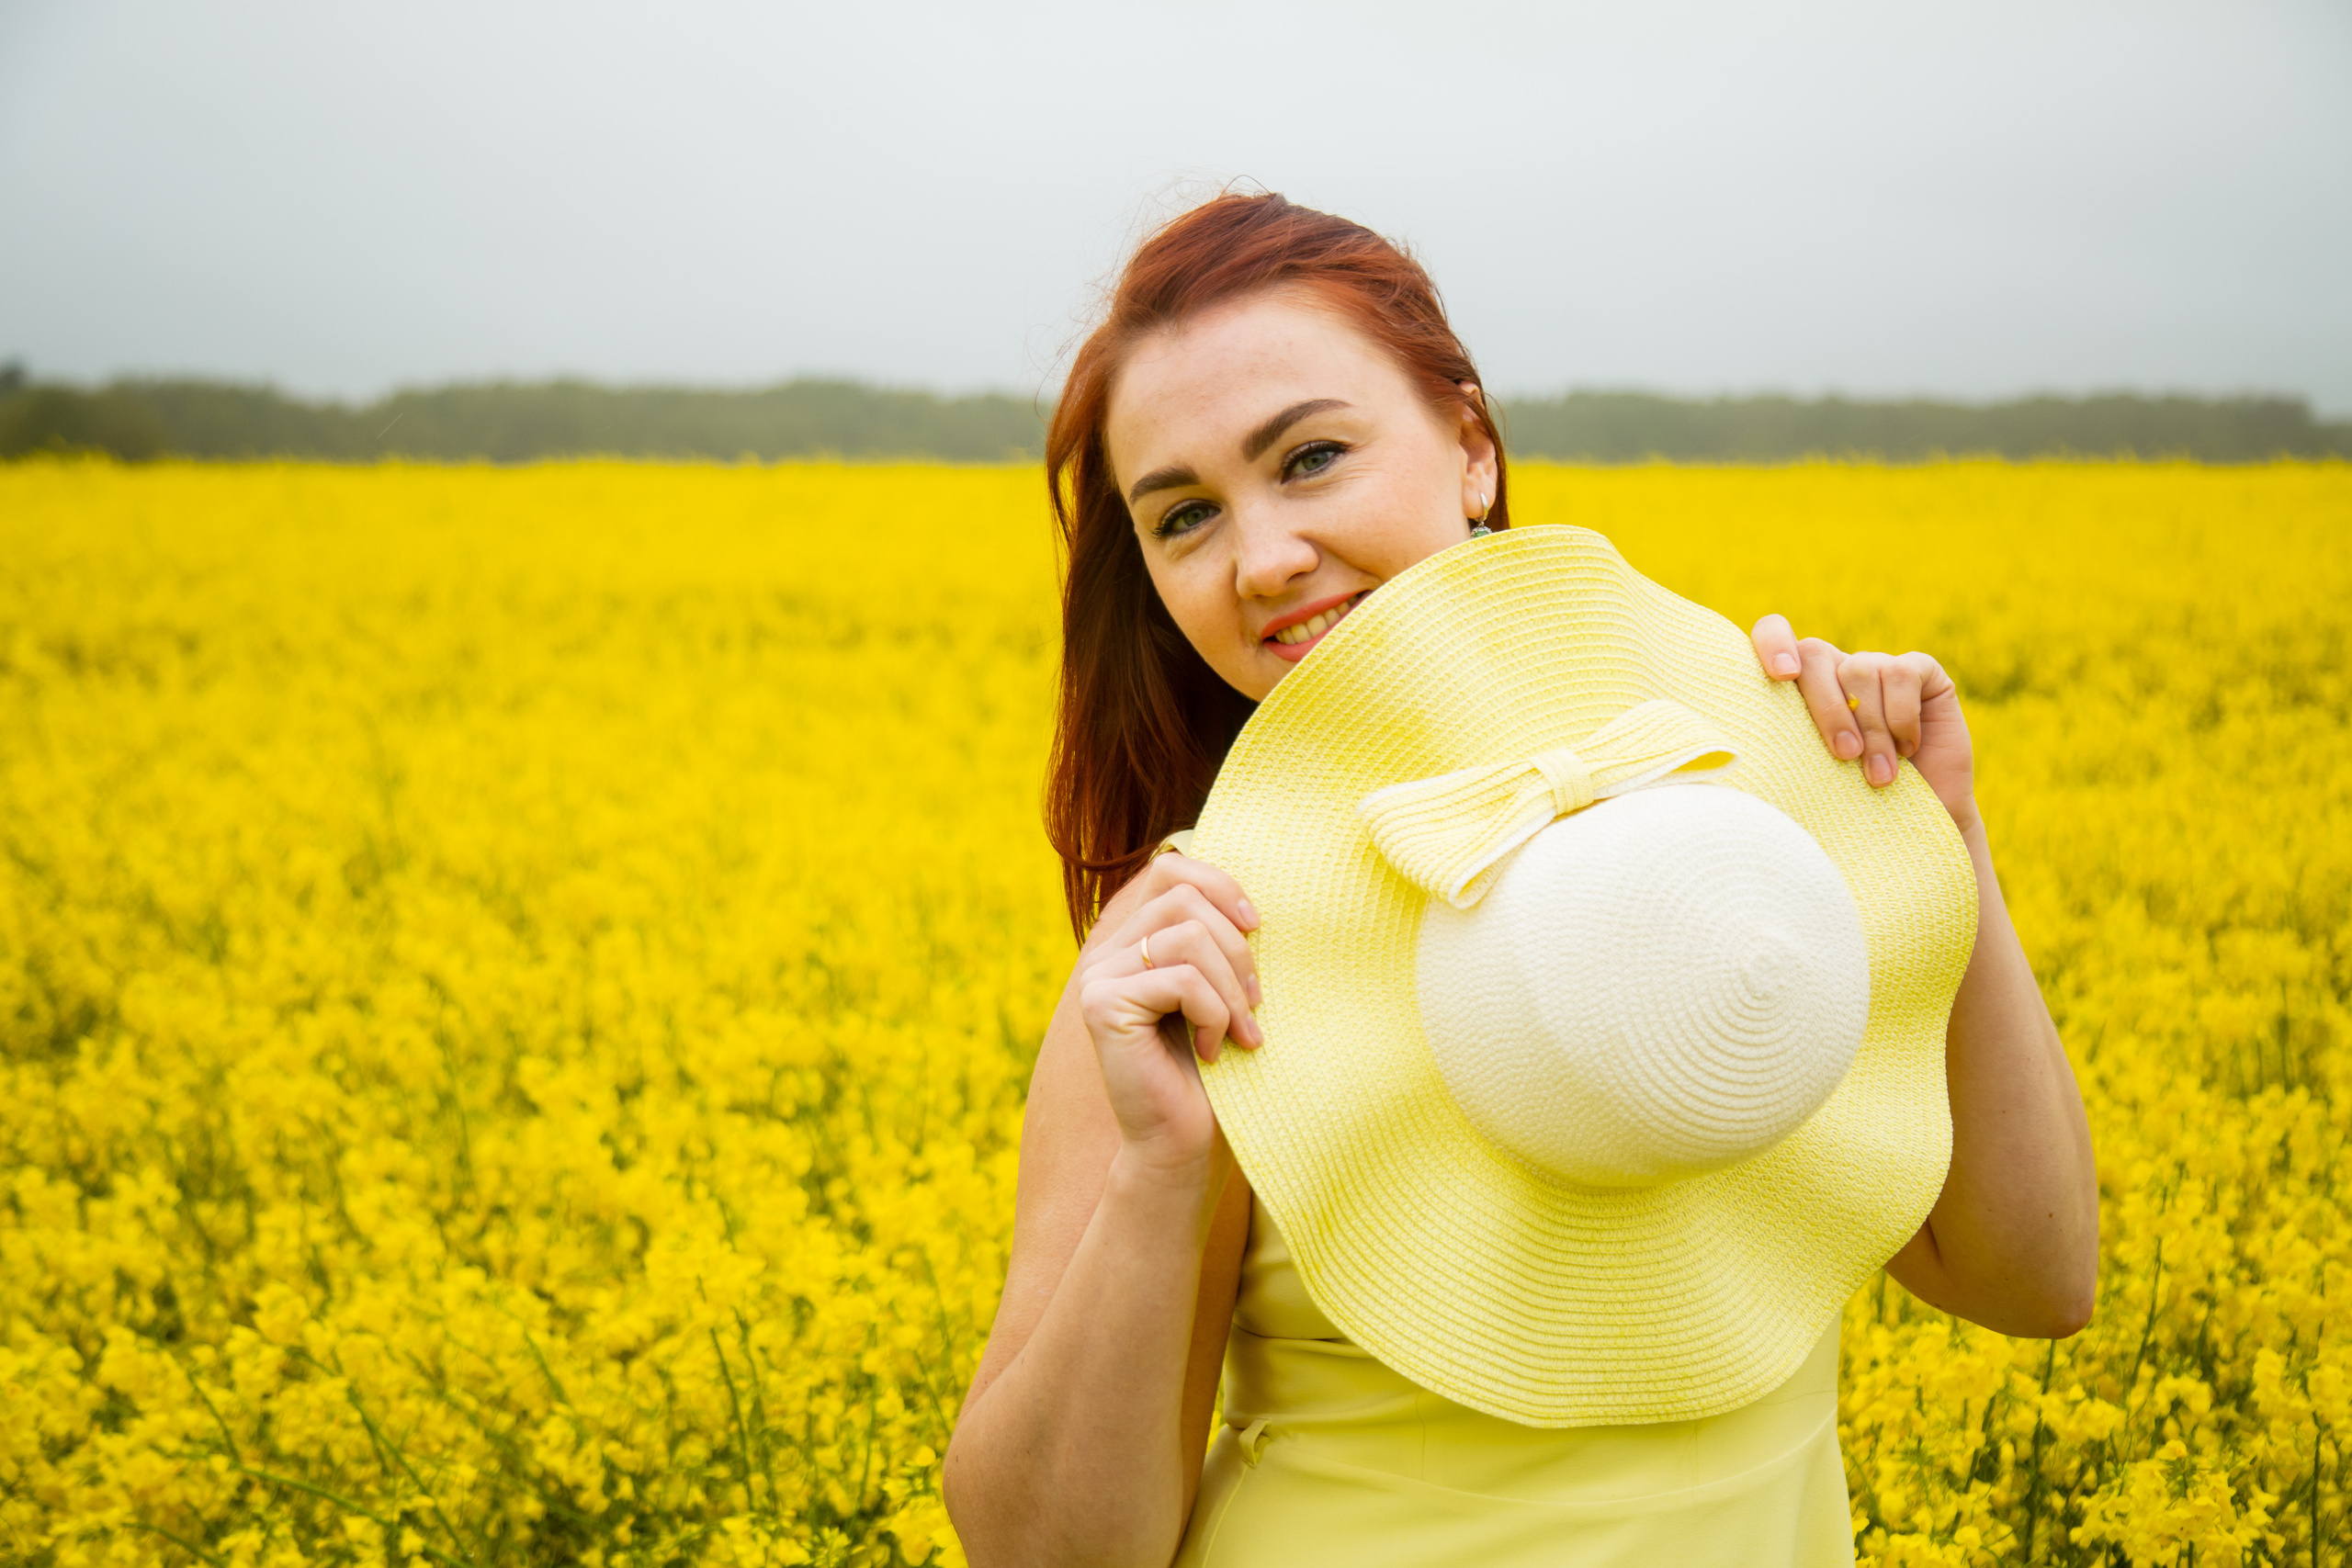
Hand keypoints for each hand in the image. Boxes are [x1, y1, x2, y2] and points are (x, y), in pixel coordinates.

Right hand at [1075, 852, 1264, 1176]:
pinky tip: (1214, 1051)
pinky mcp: (1102, 1005)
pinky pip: (1182, 980)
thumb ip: (1216, 940)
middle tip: (1255, 1006)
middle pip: (1184, 898)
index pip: (1168, 868)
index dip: (1218, 883)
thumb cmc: (1211, 1073)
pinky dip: (1215, 1014)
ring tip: (1242, 1032)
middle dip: (1237, 949)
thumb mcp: (1220, 991)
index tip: (1257, 926)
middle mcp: (1105, 953)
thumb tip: (1250, 895)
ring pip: (1188, 936)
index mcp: (1130, 942)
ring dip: (1231, 987)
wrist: (1182, 1146)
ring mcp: (1097, 977)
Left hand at [1751, 615, 1977, 833]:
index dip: (1772, 643)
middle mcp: (1835, 668)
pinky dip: (1902, 717)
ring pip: (1861, 669)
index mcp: (1797, 687)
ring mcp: (1878, 666)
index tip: (1781, 675)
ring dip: (1871, 728)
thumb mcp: (1802, 777)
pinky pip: (1903, 674)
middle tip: (1844, 755)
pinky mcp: (1921, 671)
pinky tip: (1907, 748)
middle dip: (1828, 709)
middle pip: (1815, 653)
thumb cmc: (1848, 806)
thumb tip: (1734, 750)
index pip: (1773, 633)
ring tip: (1878, 774)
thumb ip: (1775, 747)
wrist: (1914, 826)